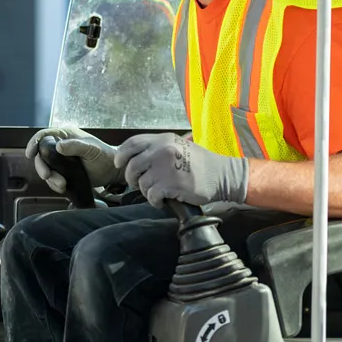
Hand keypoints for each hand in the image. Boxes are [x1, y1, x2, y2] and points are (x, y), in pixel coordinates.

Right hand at [25, 126, 123, 193]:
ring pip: (46, 168)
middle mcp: (59, 146)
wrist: (112, 171)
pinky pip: (52, 178)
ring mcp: (60, 160)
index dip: (34, 143)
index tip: (30, 154)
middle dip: (42, 166)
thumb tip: (58, 146)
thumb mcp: (91, 149)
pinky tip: (63, 188)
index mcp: (65, 135)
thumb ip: (75, 146)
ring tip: (62, 185)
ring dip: (50, 178)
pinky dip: (54, 184)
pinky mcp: (63, 172)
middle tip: (47, 176)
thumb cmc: (104, 155)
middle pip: (41, 154)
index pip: (44, 135)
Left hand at [113, 133, 248, 207]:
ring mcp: (165, 168)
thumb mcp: (178, 145)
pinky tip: (162, 200)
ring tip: (157, 192)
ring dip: (146, 191)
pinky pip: (151, 196)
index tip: (119, 164)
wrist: (222, 175)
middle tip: (140, 183)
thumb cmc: (200, 162)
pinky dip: (154, 201)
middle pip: (132, 166)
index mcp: (162, 140)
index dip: (121, 155)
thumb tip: (134, 157)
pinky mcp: (170, 185)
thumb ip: (157, 148)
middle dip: (132, 178)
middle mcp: (161, 151)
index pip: (132, 144)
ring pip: (141, 183)